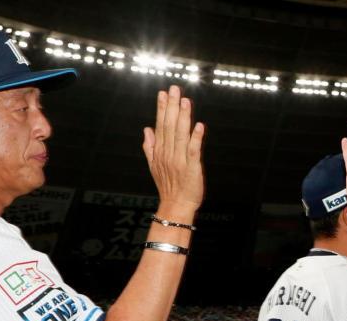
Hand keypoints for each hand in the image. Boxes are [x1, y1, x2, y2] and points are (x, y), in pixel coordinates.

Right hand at [142, 86, 204, 214]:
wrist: (176, 206)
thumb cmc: (168, 186)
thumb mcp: (154, 165)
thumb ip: (150, 146)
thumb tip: (147, 128)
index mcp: (160, 151)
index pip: (160, 125)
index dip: (162, 109)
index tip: (164, 93)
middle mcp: (168, 154)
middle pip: (169, 126)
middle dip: (172, 107)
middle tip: (175, 89)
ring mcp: (179, 161)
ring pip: (180, 135)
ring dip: (183, 118)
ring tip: (185, 101)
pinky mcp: (192, 169)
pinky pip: (193, 151)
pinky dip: (196, 138)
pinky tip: (199, 126)